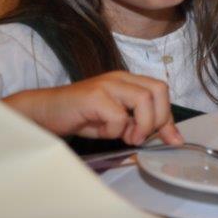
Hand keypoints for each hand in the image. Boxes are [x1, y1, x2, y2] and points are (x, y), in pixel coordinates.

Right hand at [2, 71, 183, 145]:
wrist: (45, 112)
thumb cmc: (81, 117)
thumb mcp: (117, 123)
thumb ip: (142, 125)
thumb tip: (172, 138)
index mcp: (128, 81)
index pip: (161, 91)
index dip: (169, 117)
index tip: (172, 139)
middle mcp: (120, 78)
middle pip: (159, 90)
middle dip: (158, 119)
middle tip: (141, 137)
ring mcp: (107, 84)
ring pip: (144, 99)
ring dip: (141, 125)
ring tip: (127, 137)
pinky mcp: (94, 96)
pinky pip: (118, 116)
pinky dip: (116, 130)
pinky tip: (103, 132)